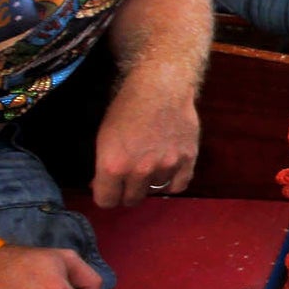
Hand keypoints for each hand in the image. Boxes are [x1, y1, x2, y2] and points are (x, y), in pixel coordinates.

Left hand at [91, 84, 198, 207]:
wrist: (160, 87)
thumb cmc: (127, 107)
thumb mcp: (104, 137)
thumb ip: (104, 167)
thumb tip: (101, 186)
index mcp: (113, 165)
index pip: (106, 201)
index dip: (106, 195)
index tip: (109, 188)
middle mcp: (139, 170)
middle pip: (131, 200)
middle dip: (127, 191)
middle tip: (128, 177)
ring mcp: (166, 166)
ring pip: (154, 191)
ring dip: (150, 182)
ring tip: (149, 164)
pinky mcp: (187, 159)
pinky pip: (179, 185)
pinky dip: (171, 182)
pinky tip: (167, 172)